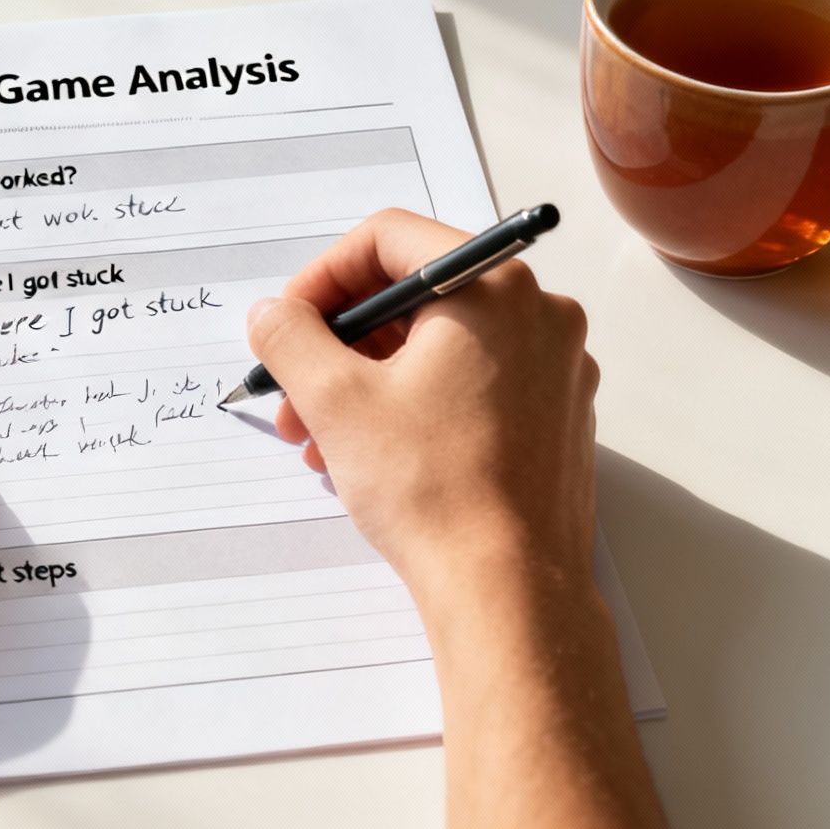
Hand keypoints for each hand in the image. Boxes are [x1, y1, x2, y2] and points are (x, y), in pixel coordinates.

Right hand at [246, 209, 598, 612]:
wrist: (508, 589)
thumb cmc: (433, 490)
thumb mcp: (334, 401)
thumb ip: (290, 338)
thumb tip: (273, 315)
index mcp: (494, 288)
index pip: (390, 239)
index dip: (322, 278)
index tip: (287, 324)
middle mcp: (539, 315)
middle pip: (416, 296)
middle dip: (340, 344)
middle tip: (293, 392)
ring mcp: (556, 370)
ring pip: (440, 347)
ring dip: (369, 381)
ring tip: (321, 440)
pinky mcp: (556, 419)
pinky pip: (472, 386)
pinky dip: (416, 405)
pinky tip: (373, 457)